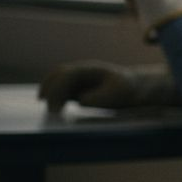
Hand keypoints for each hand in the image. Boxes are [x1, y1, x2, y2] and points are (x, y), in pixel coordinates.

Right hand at [37, 61, 177, 112]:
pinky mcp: (74, 89)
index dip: (58, 89)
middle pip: (57, 74)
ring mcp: (76, 79)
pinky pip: (59, 90)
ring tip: (50, 112)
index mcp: (90, 69)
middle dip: (50, 90)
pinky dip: (53, 98)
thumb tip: (81, 101)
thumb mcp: (119, 93)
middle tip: (51, 112)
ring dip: (48, 93)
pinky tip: (54, 111)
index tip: (56, 108)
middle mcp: (80, 72)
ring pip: (55, 81)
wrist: (132, 89)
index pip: (67, 75)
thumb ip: (101, 96)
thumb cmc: (126, 90)